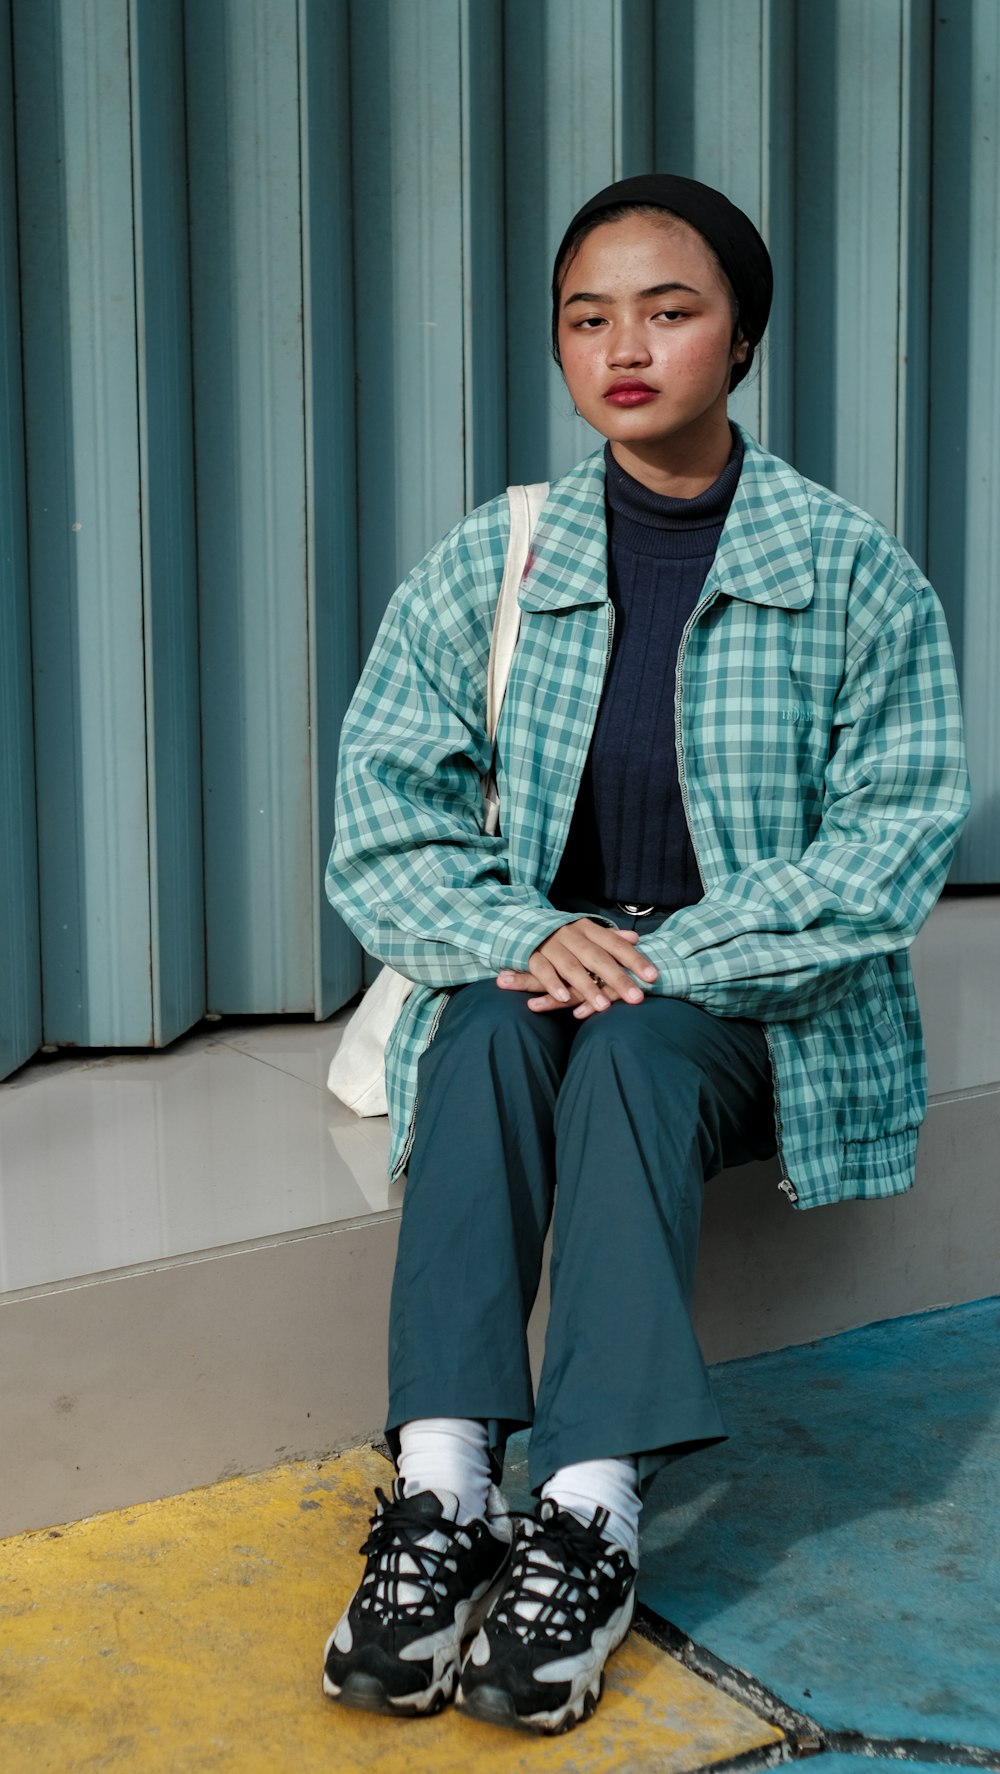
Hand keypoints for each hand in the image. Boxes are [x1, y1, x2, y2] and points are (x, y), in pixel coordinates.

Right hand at [496, 918, 657, 1017]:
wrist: (520, 921)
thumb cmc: (563, 933)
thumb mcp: (587, 931)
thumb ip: (610, 937)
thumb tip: (636, 937)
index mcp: (588, 928)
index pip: (616, 944)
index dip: (635, 960)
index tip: (653, 977)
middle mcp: (572, 934)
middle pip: (598, 958)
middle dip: (618, 978)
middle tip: (637, 998)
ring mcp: (551, 944)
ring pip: (572, 966)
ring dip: (588, 987)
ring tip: (604, 1006)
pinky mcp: (532, 954)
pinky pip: (542, 970)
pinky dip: (552, 984)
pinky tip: (563, 998)